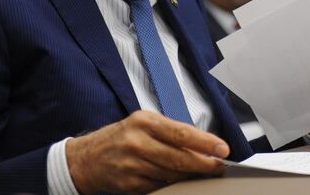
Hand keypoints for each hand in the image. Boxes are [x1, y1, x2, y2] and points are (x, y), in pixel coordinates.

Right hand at [66, 110, 229, 193]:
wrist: (87, 158)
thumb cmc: (122, 137)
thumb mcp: (143, 123)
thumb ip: (171, 131)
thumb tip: (204, 143)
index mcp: (145, 122)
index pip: (182, 133)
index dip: (206, 142)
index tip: (223, 149)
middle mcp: (137, 142)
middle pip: (179, 157)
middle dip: (205, 163)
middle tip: (220, 165)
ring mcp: (132, 165)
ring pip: (172, 174)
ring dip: (192, 175)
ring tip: (206, 172)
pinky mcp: (130, 184)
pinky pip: (160, 186)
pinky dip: (175, 184)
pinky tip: (184, 180)